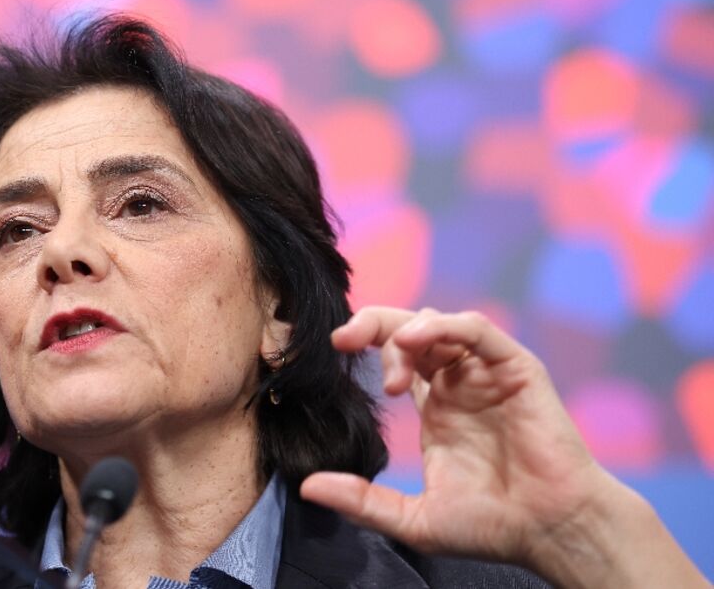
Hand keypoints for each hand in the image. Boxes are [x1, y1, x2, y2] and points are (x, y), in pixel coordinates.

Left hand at [299, 307, 611, 566]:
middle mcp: (460, 383)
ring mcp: (488, 374)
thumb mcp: (413, 519)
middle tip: (344, 339)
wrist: (550, 531)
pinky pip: (479, 330)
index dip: (366, 345)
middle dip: (373, 325)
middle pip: (411, 331)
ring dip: (407, 332)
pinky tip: (417, 341)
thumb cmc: (492, 527)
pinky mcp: (516, 369)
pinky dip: (446, 326)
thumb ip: (361, 501)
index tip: (335, 352)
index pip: (397, 357)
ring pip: (442, 324)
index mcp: (437, 407)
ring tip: (392, 373)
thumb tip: (307, 487)